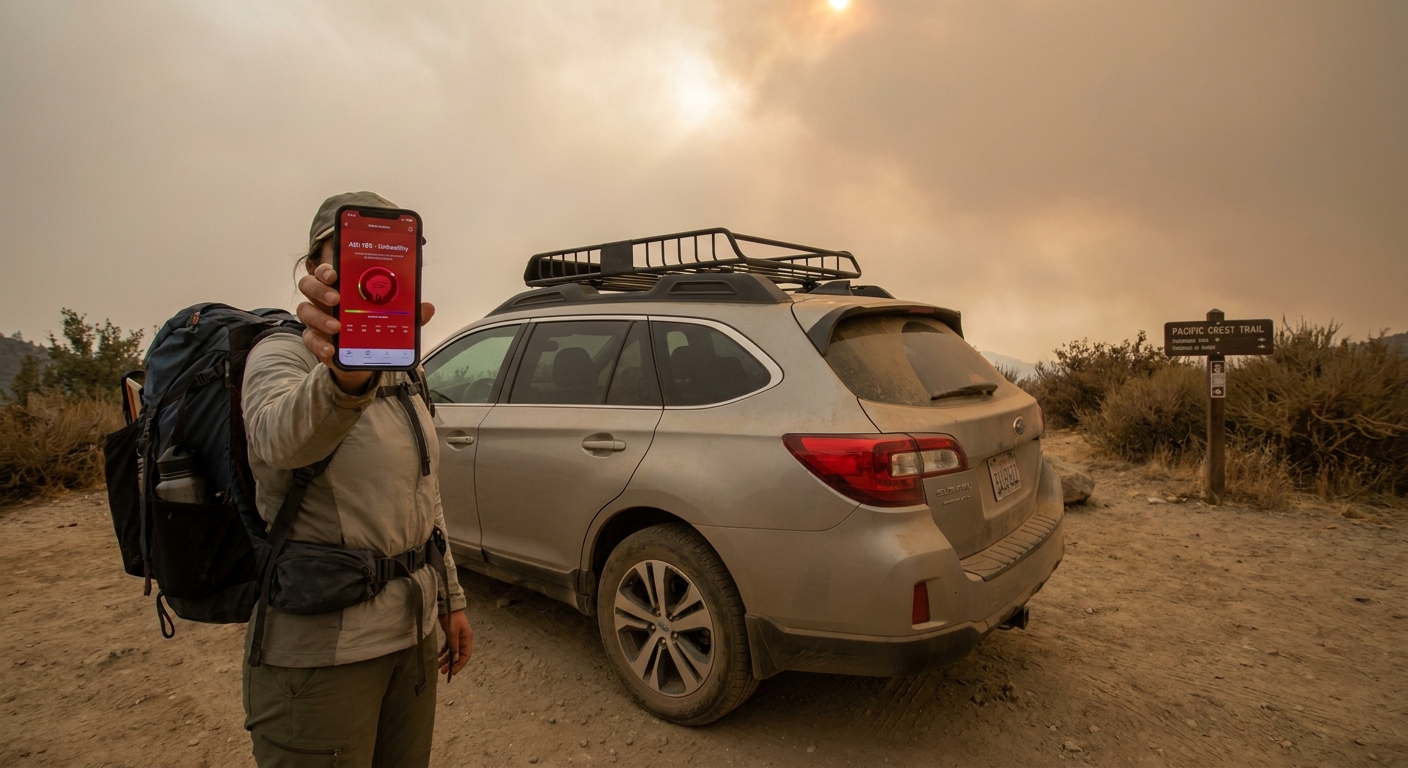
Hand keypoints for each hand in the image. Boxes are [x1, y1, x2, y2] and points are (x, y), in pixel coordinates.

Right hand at [296, 262, 435, 394]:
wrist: (365, 357)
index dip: (326, 269)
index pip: (327, 270)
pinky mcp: (316, 339)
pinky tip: (331, 349)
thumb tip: (428, 308)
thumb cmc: (375, 326)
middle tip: (336, 298)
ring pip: (305, 310)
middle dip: (319, 288)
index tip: (335, 273)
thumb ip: (409, 314)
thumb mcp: (394, 319)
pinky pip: (309, 339)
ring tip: (337, 327)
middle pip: (309, 285)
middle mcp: (324, 298)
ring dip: (319, 317)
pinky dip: (318, 344)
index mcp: (342, 286)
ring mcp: (317, 318)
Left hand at [438, 609, 472, 677]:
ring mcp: (457, 637)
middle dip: (451, 664)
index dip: (460, 665)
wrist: (448, 605)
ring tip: (438, 666)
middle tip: (443, 671)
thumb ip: (454, 645)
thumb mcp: (452, 632)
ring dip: (446, 659)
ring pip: (452, 652)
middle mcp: (463, 639)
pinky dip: (443, 652)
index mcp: (467, 639)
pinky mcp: (451, 635)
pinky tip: (437, 656)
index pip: (465, 656)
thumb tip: (456, 658)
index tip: (452, 672)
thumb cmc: (452, 618)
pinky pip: (448, 647)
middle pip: (458, 655)